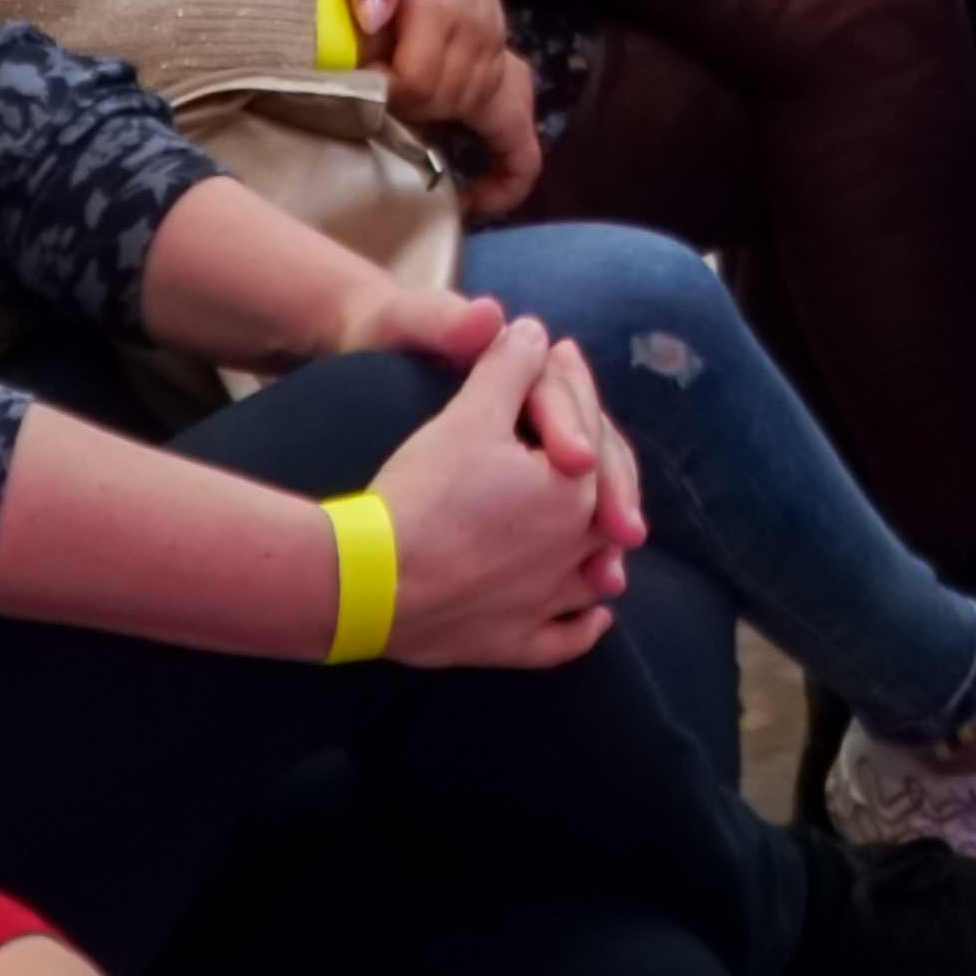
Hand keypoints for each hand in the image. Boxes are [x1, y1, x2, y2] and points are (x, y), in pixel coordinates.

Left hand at [338, 0, 533, 206]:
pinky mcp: (502, 67)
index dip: (381, 94)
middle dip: (400, 108)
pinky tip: (480, 197)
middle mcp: (479, 40)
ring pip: (468, 115)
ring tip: (400, 118)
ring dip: (436, 124)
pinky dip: (507, 171)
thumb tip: (371, 15)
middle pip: (439, 104)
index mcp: (447, 12)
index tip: (355, 86)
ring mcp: (495, 55)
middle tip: (368, 95)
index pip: (416, 83)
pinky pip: (518, 134)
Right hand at [369, 314, 633, 661]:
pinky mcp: (515, 644)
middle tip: (581, 433)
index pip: (587, 423)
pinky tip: (596, 613)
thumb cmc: (424, 493)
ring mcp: (549, 602)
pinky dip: (584, 623)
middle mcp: (579, 548)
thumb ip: (509, 368)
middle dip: (594, 456)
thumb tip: (535, 332)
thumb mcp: (468, 414)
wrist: (371, 581)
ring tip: (603, 529)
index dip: (568, 377)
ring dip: (601, 546)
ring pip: (594, 569)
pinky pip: (566, 636)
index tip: (554, 350)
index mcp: (579, 489)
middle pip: (603, 496)